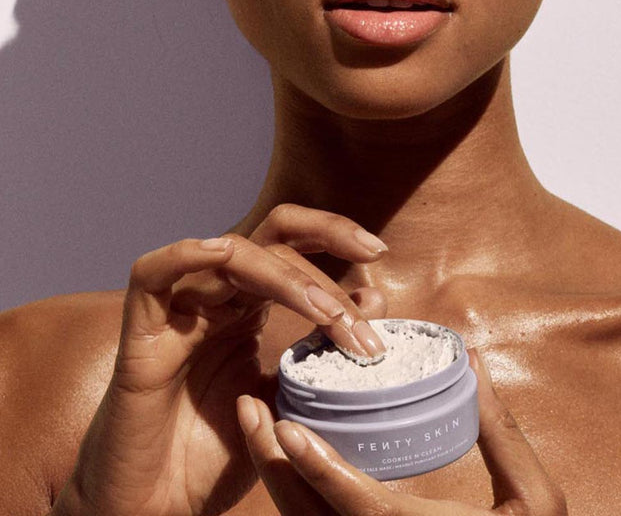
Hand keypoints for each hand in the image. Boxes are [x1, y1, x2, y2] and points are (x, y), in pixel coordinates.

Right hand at [53, 206, 388, 515]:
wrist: (157, 508)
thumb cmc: (215, 455)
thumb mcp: (286, 401)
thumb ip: (321, 353)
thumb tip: (372, 299)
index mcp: (248, 306)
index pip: (291, 245)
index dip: (332, 234)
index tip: (377, 254)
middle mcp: (217, 298)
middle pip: (270, 238)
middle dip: (326, 243)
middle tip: (371, 266)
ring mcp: (179, 311)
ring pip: (232, 255)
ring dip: (291, 279)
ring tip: (334, 317)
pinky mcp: (141, 335)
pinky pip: (151, 276)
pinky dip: (184, 255)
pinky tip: (221, 253)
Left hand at [239, 348, 566, 514]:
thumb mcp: (537, 502)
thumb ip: (501, 432)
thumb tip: (471, 359)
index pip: (361, 509)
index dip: (321, 470)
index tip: (287, 427)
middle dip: (275, 470)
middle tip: (250, 414)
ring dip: (279, 481)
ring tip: (260, 428)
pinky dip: (298, 497)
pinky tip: (290, 459)